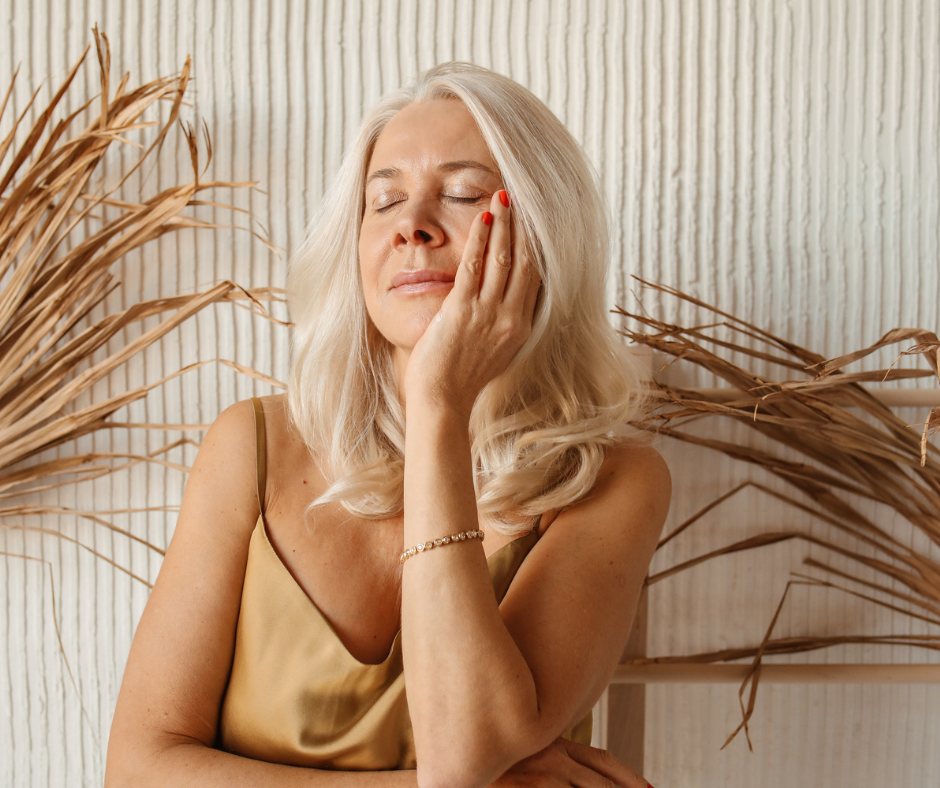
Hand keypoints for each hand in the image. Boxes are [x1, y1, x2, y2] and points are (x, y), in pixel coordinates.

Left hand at [404, 189, 538, 418]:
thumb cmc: (462, 379)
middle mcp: (510, 318)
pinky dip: (480, 237)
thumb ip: (503, 324)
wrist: (443, 399)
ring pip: (503, 258)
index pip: (535, 277)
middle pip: (524, 261)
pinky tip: (482, 216)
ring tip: (504, 196)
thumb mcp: (495, 351)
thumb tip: (503, 300)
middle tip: (523, 197)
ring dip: (504, 223)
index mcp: (521, 327)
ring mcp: (488, 313)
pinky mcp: (463, 310)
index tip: (536, 221)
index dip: (537, 245)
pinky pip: (475, 265)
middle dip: (524, 226)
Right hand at [492, 738, 650, 787]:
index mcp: (553, 742)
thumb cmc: (483, 755)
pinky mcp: (529, 786)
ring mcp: (540, 775)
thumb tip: (573, 773)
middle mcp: (551, 755)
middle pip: (602, 781)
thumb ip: (550, 756)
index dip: (630, 777)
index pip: (602, 759)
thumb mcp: (522, 748)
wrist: (449, 765)